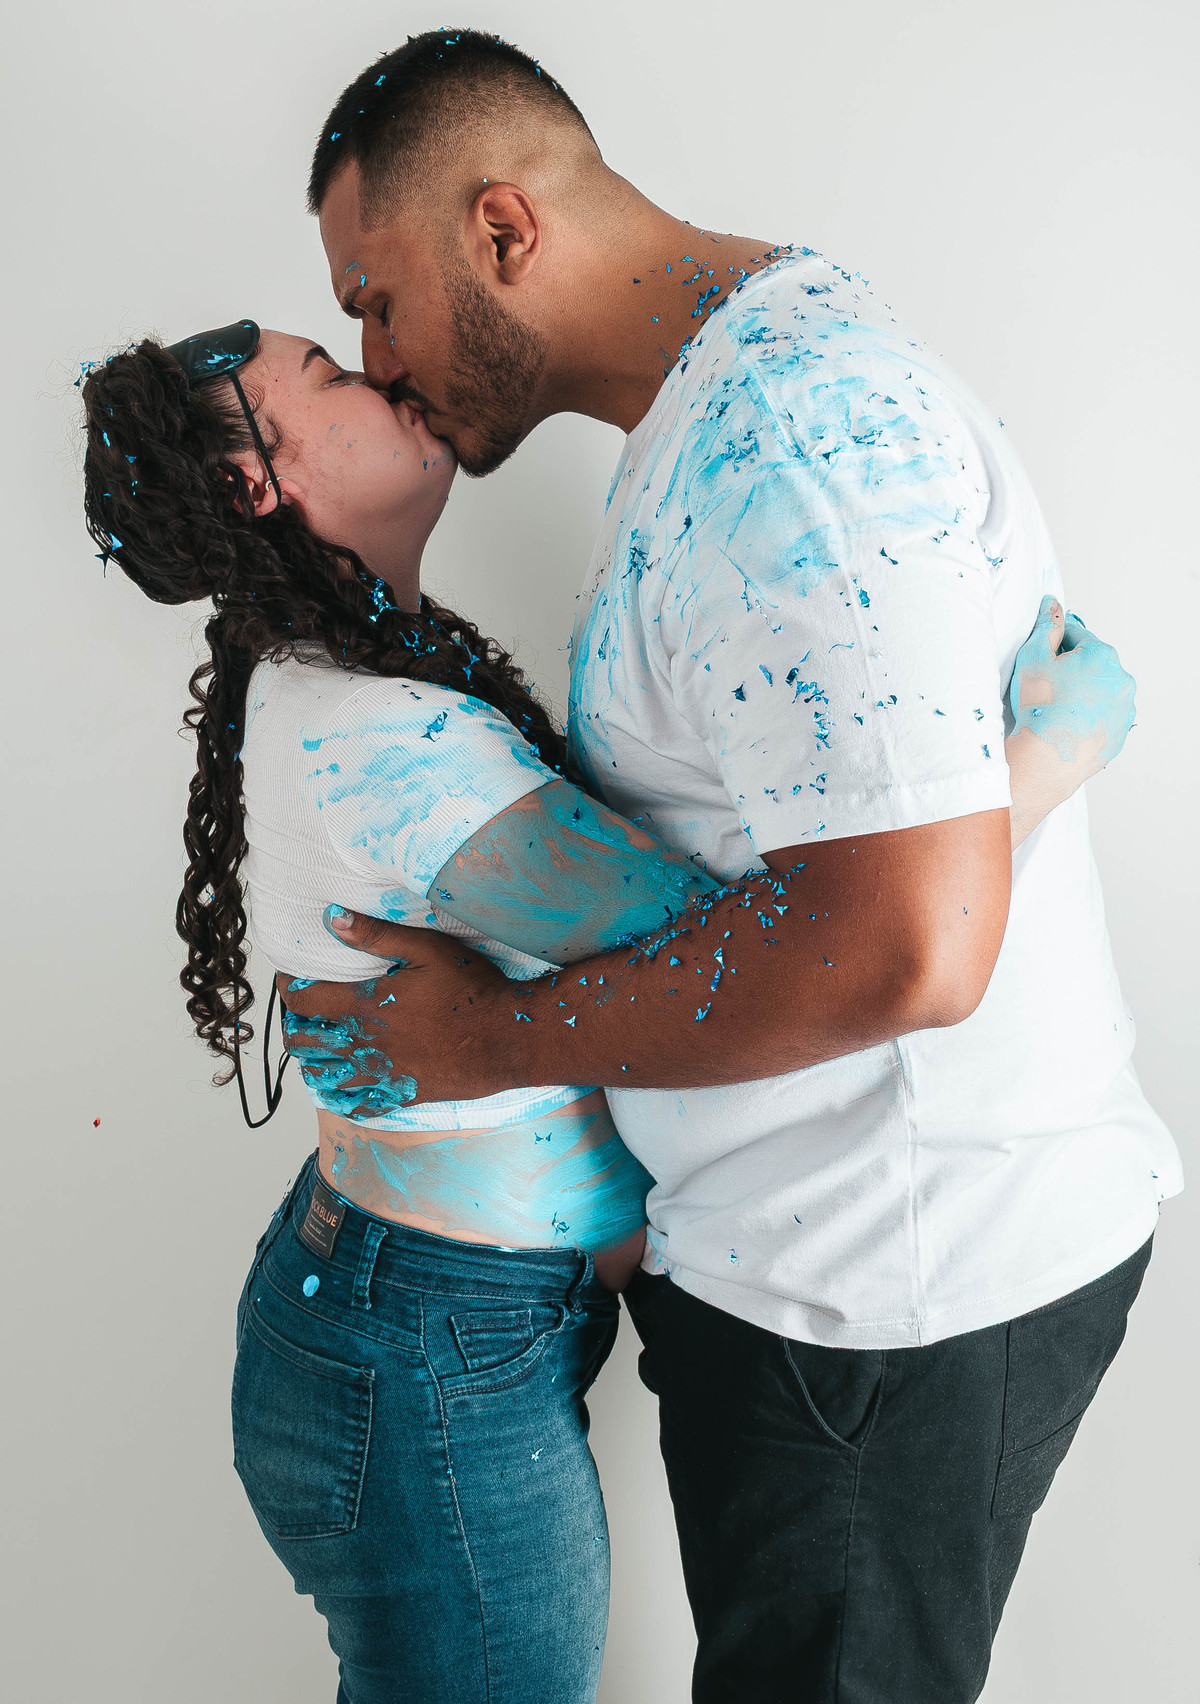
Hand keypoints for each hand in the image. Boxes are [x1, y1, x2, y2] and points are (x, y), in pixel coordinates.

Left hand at [278, 911, 520, 1113]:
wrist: (509, 1040)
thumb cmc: (472, 989)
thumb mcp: (427, 949)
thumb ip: (376, 934)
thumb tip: (333, 917)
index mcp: (363, 1007)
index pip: (302, 1000)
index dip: (288, 987)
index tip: (290, 977)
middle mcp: (364, 1046)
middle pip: (303, 1042)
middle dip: (294, 1024)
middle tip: (303, 1011)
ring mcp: (381, 1075)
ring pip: (323, 1076)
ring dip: (313, 1059)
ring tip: (319, 1045)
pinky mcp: (401, 1094)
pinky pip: (358, 1105)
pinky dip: (341, 1095)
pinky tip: (344, 1085)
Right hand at [1005, 595, 1135, 844]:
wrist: (1048, 758)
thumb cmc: (1040, 709)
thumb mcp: (1034, 657)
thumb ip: (1045, 626)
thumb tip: (1051, 605)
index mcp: (1102, 655)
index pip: (1076, 635)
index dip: (1055, 641)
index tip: (1043, 652)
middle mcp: (1120, 679)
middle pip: (1091, 664)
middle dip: (1071, 669)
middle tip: (1046, 685)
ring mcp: (1123, 708)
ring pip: (1100, 691)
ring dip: (1082, 692)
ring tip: (1056, 708)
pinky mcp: (1120, 733)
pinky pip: (1103, 717)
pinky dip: (1088, 716)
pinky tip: (1066, 724)